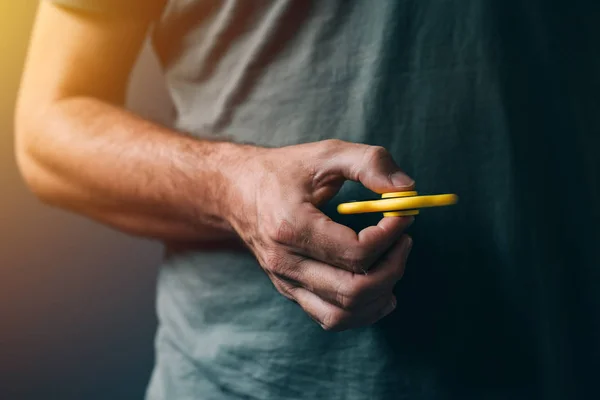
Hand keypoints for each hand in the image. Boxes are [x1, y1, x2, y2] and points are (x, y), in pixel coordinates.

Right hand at [224, 140, 414, 330]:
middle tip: (405, 240)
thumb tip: (407, 190)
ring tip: (395, 262)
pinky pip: (331, 317)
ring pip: (344, 313)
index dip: (391, 236)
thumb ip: (369, 162)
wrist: (236, 192)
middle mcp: (284, 262)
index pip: (355, 252)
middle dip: (393, 267)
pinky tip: (380, 289)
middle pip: (353, 290)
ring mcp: (285, 282)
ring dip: (381, 293)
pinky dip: (362, 311)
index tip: (403, 214)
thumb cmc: (283, 171)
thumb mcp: (326, 154)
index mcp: (291, 226)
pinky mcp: (290, 291)